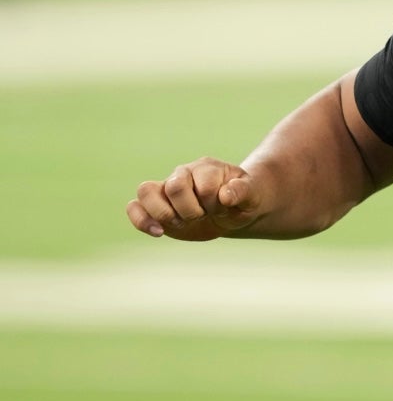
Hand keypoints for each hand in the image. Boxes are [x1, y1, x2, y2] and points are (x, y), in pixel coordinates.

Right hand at [126, 157, 260, 240]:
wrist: (231, 211)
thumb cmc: (242, 200)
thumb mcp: (251, 196)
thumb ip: (243, 191)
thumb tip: (226, 195)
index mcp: (207, 167)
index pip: (204, 185)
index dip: (213, 202)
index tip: (223, 207)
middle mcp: (183, 173)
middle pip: (174, 186)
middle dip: (190, 210)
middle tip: (203, 216)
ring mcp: (166, 188)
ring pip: (145, 191)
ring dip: (164, 214)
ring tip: (181, 223)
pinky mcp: (155, 206)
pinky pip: (134, 206)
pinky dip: (141, 221)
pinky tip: (159, 233)